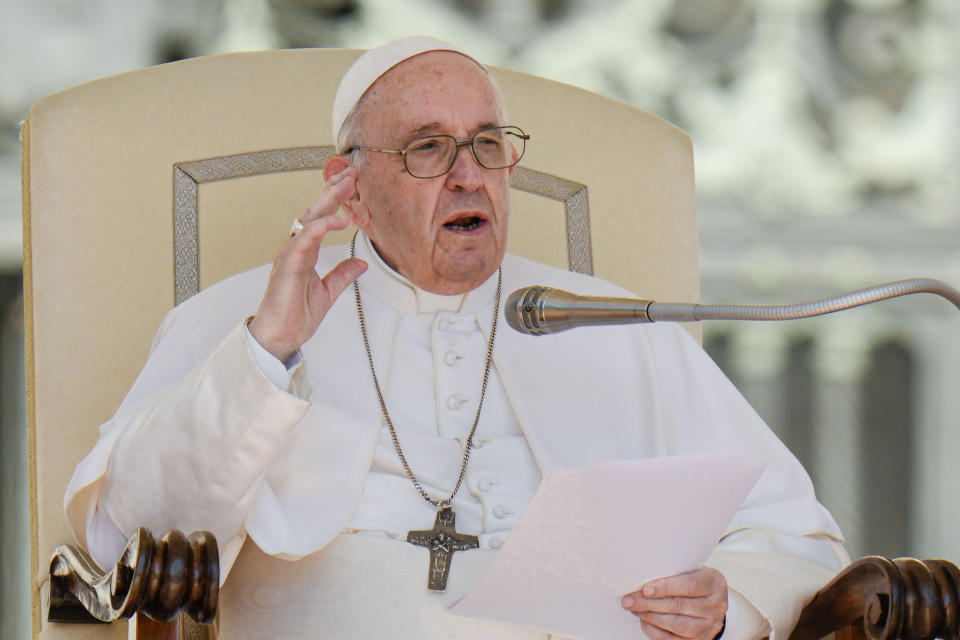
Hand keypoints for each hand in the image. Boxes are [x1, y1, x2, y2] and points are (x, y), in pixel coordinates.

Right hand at [248, 167, 367, 361]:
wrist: (280, 337)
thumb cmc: (296, 315)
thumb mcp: (328, 292)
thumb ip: (342, 274)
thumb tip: (361, 263)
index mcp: (305, 252)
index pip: (321, 219)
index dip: (335, 200)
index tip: (352, 184)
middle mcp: (296, 248)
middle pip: (315, 212)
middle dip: (333, 191)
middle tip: (351, 173)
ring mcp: (290, 255)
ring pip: (309, 220)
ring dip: (328, 201)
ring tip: (346, 185)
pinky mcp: (288, 265)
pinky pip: (305, 240)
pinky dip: (322, 228)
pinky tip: (338, 220)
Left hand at [621, 567, 726, 639]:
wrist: (710, 601)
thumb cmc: (694, 581)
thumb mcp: (690, 570)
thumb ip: (673, 573)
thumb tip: (642, 580)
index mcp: (714, 582)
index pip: (690, 585)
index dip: (666, 587)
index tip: (645, 589)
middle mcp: (716, 605)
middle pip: (679, 605)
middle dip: (649, 603)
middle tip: (630, 600)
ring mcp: (709, 625)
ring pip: (677, 624)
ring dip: (651, 616)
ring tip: (634, 608)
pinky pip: (674, 639)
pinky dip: (655, 630)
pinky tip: (644, 620)